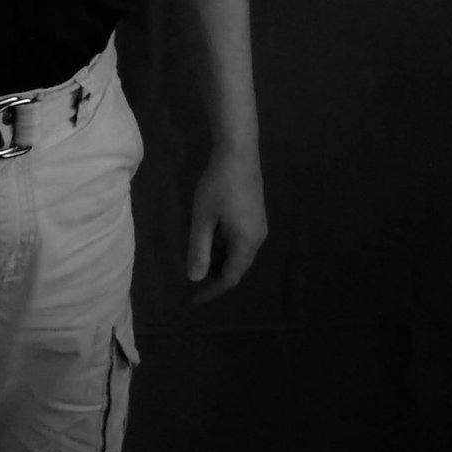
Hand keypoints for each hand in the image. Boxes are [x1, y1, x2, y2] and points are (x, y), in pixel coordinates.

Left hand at [186, 142, 266, 304]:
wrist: (238, 152)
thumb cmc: (218, 185)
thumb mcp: (203, 219)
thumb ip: (198, 250)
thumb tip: (195, 278)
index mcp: (246, 242)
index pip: (230, 277)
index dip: (212, 290)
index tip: (194, 299)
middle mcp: (257, 238)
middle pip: (237, 268)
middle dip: (215, 278)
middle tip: (193, 285)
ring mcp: (258, 226)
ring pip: (238, 254)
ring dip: (219, 262)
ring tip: (198, 266)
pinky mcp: (255, 216)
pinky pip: (239, 241)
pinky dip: (224, 248)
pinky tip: (209, 244)